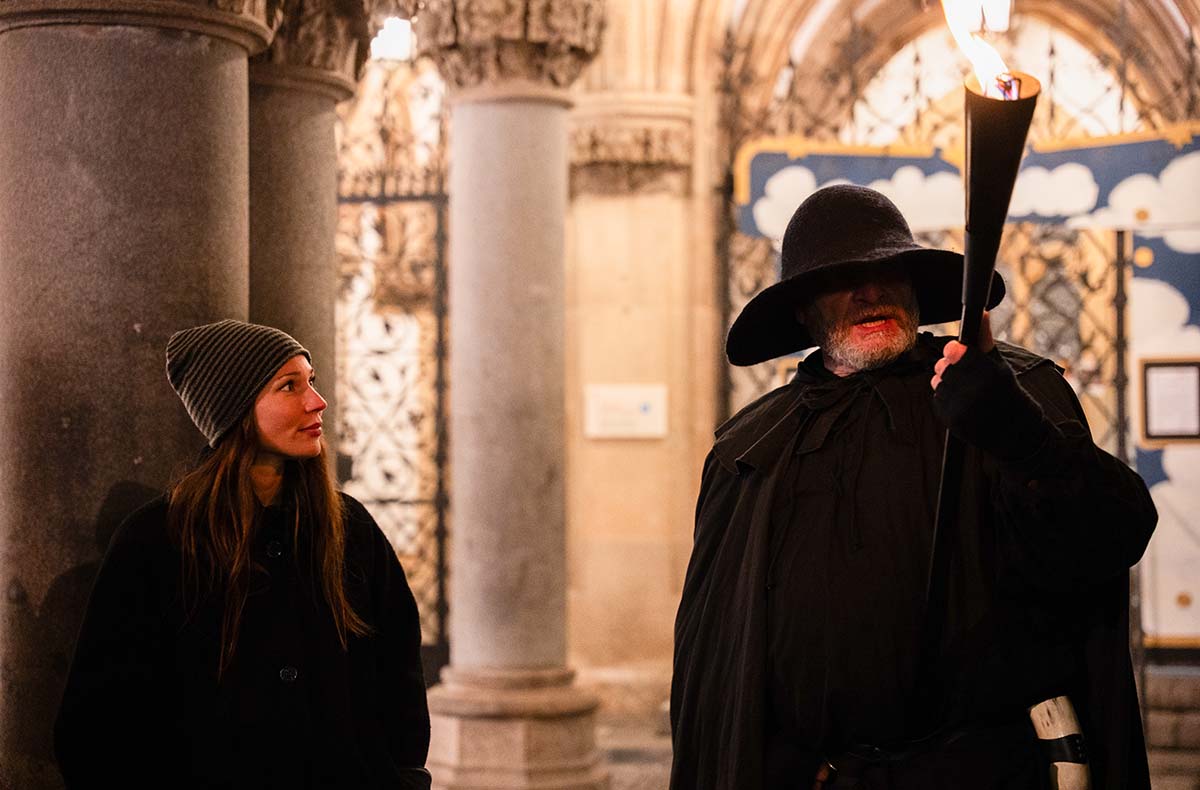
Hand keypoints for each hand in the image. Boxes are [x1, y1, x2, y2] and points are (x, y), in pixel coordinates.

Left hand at [930, 313, 1049, 461]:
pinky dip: (946, 398)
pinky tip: (961, 401)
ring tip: (964, 388)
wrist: (1013, 431)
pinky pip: (937, 399)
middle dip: (949, 367)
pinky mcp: (951, 420)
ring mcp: (961, 407)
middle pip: (943, 366)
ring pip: (938, 382)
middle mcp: (974, 391)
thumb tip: (981, 312)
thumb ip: (985, 339)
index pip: (953, 351)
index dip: (953, 350)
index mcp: (988, 373)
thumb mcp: (999, 364)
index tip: (956, 351)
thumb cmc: (1006, 391)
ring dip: (947, 382)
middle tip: (963, 373)